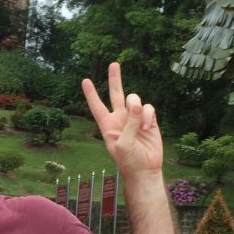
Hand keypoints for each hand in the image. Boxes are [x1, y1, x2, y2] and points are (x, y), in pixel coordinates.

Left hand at [81, 62, 163, 176]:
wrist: (146, 169)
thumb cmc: (128, 160)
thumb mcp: (123, 144)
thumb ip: (128, 123)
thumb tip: (136, 104)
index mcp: (107, 125)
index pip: (97, 106)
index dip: (91, 94)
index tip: (85, 81)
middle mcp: (120, 118)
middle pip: (116, 94)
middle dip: (115, 79)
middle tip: (114, 64)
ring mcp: (134, 118)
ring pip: (135, 99)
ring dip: (138, 109)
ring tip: (141, 127)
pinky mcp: (148, 119)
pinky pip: (148, 107)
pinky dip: (148, 115)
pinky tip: (147, 127)